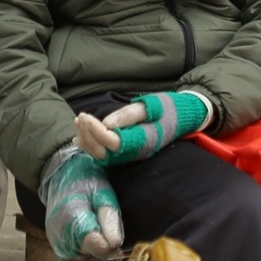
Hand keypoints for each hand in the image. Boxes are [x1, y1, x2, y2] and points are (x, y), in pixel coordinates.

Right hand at [39, 144, 123, 260]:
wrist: (60, 179)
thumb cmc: (86, 183)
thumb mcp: (103, 194)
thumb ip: (110, 219)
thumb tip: (116, 245)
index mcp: (72, 219)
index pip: (96, 246)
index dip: (111, 245)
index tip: (117, 237)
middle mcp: (60, 236)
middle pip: (92, 255)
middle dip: (104, 246)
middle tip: (105, 225)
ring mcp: (56, 243)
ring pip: (85, 260)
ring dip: (96, 250)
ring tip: (96, 228)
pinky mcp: (56, 248)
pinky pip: (76, 260)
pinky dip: (86, 253)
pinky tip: (88, 236)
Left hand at [75, 91, 209, 164]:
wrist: (183, 117)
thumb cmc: (168, 108)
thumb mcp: (151, 106)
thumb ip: (128, 115)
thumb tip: (106, 123)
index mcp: (142, 141)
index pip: (113, 142)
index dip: (96, 131)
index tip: (86, 117)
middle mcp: (135, 152)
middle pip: (105, 151)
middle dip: (89, 135)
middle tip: (80, 118)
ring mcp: (131, 154)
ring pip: (103, 154)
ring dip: (87, 140)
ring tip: (77, 125)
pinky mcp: (129, 152)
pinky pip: (107, 154)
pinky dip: (92, 145)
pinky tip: (80, 138)